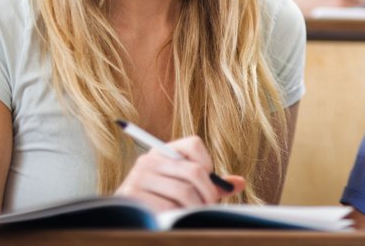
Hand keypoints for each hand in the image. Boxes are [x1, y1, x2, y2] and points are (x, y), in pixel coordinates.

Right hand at [116, 136, 245, 211]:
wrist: (125, 220)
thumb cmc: (161, 202)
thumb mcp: (184, 188)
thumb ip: (209, 184)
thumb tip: (240, 183)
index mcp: (163, 151)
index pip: (194, 144)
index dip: (208, 164)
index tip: (209, 182)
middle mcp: (149, 160)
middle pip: (195, 170)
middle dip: (209, 193)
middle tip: (210, 206)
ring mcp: (139, 177)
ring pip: (184, 192)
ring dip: (194, 208)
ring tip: (191, 215)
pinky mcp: (131, 196)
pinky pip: (167, 208)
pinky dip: (177, 217)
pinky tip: (172, 219)